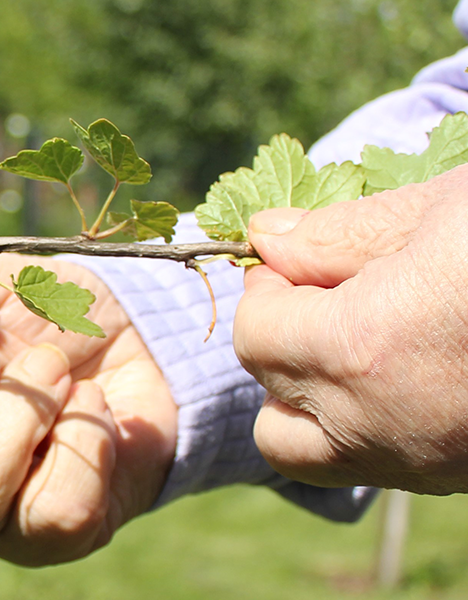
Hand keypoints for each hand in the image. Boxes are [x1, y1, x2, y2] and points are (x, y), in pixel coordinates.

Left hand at [240, 164, 467, 493]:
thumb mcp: (447, 208)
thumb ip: (344, 233)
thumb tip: (268, 239)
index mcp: (363, 348)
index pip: (257, 336)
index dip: (271, 288)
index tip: (303, 258)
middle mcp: (385, 423)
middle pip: (273, 415)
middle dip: (284, 354)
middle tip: (331, 299)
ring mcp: (432, 461)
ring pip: (318, 459)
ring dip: (318, 406)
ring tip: (367, 340)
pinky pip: (388, 465)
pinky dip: (376, 425)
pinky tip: (425, 364)